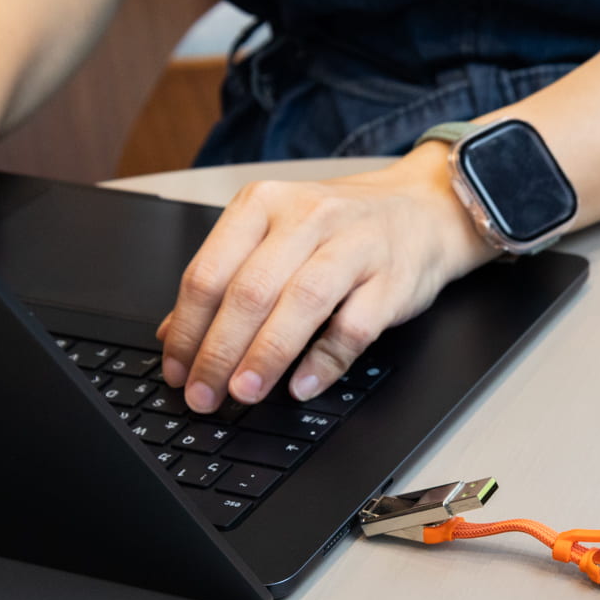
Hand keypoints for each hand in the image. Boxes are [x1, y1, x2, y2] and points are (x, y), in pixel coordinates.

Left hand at [157, 145, 494, 412]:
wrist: (425, 210)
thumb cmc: (343, 227)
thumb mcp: (276, 236)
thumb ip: (228, 279)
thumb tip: (175, 334)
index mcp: (263, 205)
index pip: (209, 272)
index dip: (188, 330)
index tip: (177, 372)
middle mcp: (306, 218)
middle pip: (249, 291)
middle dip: (219, 351)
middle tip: (205, 394)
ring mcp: (353, 246)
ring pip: (299, 304)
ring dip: (266, 356)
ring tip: (244, 392)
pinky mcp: (391, 280)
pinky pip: (353, 326)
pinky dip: (324, 361)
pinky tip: (302, 386)